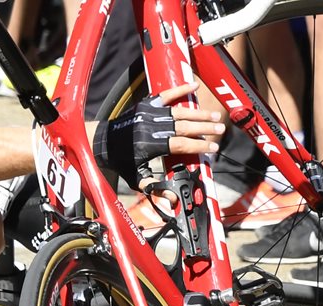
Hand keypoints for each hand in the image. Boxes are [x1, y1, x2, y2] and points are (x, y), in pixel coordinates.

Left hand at [92, 81, 224, 188]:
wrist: (102, 142)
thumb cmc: (121, 162)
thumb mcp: (136, 178)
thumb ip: (155, 188)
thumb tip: (173, 200)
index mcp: (151, 146)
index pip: (181, 145)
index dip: (198, 146)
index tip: (213, 148)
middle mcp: (152, 128)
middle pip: (184, 127)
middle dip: (204, 128)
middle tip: (220, 130)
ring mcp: (149, 114)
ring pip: (179, 111)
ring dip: (199, 114)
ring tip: (215, 117)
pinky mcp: (146, 105)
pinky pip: (166, 95)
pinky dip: (181, 90)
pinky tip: (195, 86)